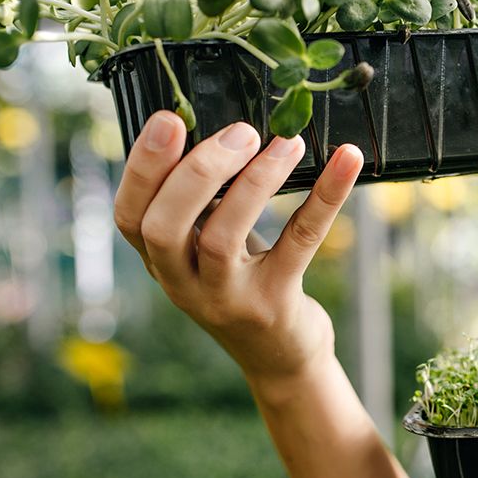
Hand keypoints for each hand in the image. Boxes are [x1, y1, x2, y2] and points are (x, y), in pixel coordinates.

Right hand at [113, 111, 363, 401]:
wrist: (281, 359)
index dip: (142, 167)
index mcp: (161, 261)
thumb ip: (202, 201)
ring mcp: (227, 298)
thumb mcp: (208, 246)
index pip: (129, 216)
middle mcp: (183, 284)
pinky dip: (325, 195)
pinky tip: (347, 159)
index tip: (168, 118)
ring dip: (254, 182)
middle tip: (239, 131)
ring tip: (286, 142)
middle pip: (164, 228)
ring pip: (222, 238)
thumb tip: (221, 124)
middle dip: (195, 172)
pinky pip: (299, 242)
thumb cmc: (241, 283)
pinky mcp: (275, 303)